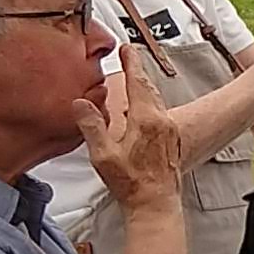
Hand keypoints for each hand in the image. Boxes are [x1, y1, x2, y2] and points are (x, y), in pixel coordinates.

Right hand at [75, 52, 191, 213]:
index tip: (127, 48)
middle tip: (130, 57)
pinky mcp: (172, 141)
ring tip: (133, 79)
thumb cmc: (131, 183)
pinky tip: (141, 110)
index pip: (138, 82)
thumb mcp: (103, 155)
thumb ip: (92, 126)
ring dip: (144, 88)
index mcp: (146, 120)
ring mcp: (170, 131)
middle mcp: (162, 122)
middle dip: (138, 71)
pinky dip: (149, 104)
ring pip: (156, 101)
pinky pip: (160, 113)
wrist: (155, 204)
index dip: (131, 63)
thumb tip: (81, 103)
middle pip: (149, 88)